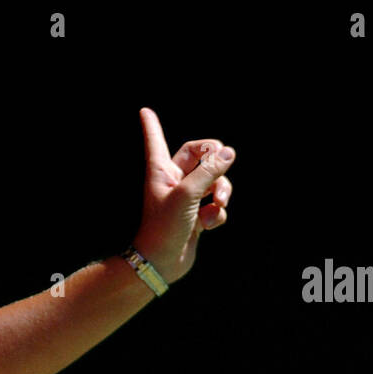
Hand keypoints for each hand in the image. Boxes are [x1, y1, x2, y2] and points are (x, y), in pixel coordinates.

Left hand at [133, 108, 234, 283]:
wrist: (161, 262)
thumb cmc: (164, 226)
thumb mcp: (187, 193)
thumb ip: (209, 170)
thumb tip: (229, 152)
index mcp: (161, 170)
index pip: (156, 141)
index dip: (151, 126)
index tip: (144, 111)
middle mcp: (174, 181)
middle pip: (201, 155)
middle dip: (216, 160)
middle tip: (225, 161)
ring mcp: (187, 198)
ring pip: (215, 181)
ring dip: (222, 191)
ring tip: (217, 204)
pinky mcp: (198, 215)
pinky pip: (217, 205)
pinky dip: (217, 214)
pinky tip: (207, 225)